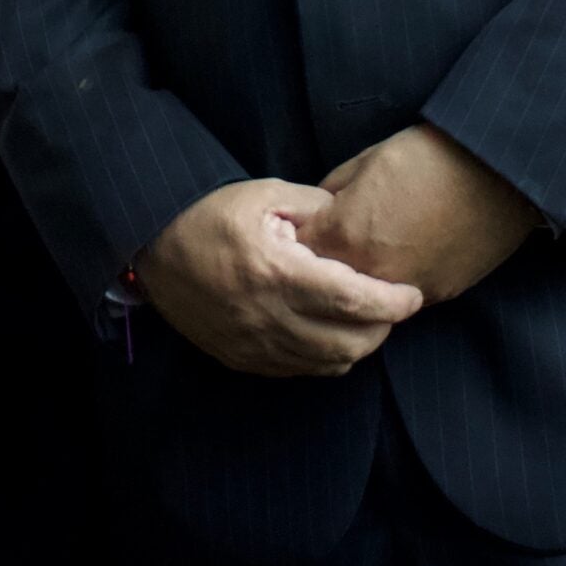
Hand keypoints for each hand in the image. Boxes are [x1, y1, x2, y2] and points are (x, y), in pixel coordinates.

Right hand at [135, 178, 422, 377]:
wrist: (152, 250)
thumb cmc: (209, 215)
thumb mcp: (264, 194)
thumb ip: (316, 205)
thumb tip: (354, 221)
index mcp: (277, 272)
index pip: (352, 300)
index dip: (392, 303)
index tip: (413, 295)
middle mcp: (268, 317)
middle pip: (349, 343)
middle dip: (382, 328)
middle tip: (391, 305)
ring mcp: (255, 345)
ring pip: (328, 364)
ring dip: (357, 346)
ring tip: (365, 319)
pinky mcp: (243, 359)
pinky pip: (300, 372)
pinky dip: (327, 358)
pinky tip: (330, 334)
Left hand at [303, 125, 539, 305]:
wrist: (497, 172)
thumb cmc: (429, 156)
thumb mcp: (365, 161)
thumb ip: (332, 193)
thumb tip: (319, 212)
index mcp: (344, 234)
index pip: (296, 253)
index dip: (298, 239)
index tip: (301, 230)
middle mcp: (369, 272)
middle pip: (326, 284)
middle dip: (321, 266)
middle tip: (331, 242)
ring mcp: (404, 289)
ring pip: (364, 300)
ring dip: (359, 281)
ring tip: (371, 249)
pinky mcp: (438, 295)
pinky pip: (401, 298)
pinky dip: (394, 284)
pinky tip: (403, 256)